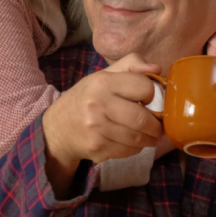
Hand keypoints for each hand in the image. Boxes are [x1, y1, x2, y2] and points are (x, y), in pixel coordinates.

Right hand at [42, 54, 162, 194]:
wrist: (58, 127)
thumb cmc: (87, 98)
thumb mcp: (104, 75)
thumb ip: (131, 65)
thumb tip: (157, 69)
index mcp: (102, 82)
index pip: (144, 87)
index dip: (152, 94)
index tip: (150, 99)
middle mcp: (98, 104)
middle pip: (142, 118)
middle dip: (156, 124)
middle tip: (157, 125)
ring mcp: (96, 129)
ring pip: (137, 138)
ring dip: (149, 139)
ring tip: (149, 135)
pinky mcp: (97, 148)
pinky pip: (128, 151)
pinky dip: (136, 148)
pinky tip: (132, 142)